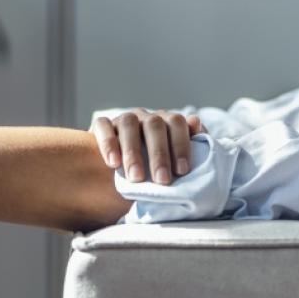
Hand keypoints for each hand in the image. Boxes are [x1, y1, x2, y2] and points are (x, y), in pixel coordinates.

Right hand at [88, 108, 205, 184]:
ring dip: (133, 151)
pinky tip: (113, 163)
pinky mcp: (102, 126)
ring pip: (128, 124)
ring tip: (136, 177)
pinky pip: (103, 126)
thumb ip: (191, 145)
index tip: (182, 171)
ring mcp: (123, 119)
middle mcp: (146, 117)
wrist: (125, 175)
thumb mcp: (175, 162)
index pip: (177, 124)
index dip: (181, 145)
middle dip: (159, 154)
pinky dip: (108, 143)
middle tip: (162, 180)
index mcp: (167, 122)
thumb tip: (196, 123)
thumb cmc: (156, 170)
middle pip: (154, 125)